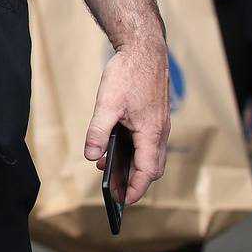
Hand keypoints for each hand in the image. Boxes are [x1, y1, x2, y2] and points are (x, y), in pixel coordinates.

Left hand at [84, 41, 169, 205]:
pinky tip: (112, 146)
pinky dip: (133, 150)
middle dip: (135, 181)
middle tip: (116, 192)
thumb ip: (98, 132)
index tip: (123, 201)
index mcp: (150, 133)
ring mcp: (159, 124)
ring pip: (149, 155)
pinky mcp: (155, 117)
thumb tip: (92, 156)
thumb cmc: (128, 75)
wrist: (145, 50)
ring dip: (132, 165)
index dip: (135, 188)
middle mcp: (159, 132)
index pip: (146, 171)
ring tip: (107, 169)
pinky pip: (147, 142)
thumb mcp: (106, 104)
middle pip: (151, 167)